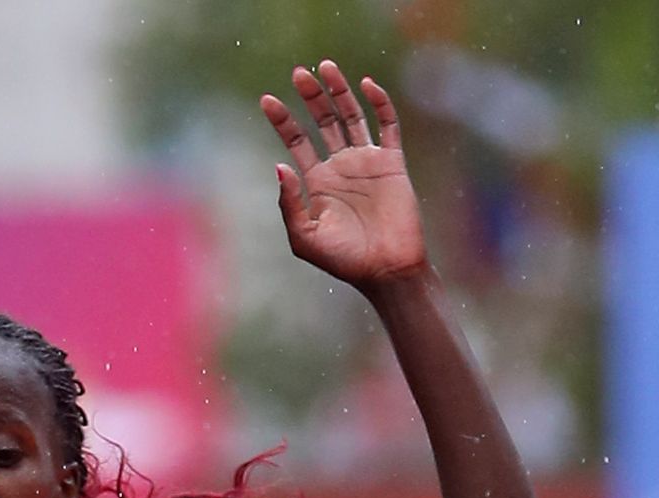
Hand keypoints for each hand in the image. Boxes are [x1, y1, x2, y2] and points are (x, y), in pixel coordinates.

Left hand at [259, 61, 424, 289]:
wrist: (385, 269)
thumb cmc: (344, 260)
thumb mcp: (305, 237)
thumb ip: (289, 203)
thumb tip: (280, 165)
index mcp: (318, 181)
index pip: (297, 141)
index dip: (283, 120)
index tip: (267, 100)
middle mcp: (341, 166)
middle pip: (323, 120)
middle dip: (311, 96)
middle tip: (298, 73)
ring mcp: (367, 161)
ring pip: (352, 115)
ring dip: (339, 91)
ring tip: (325, 67)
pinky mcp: (392, 162)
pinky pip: (387, 125)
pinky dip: (379, 103)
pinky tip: (366, 85)